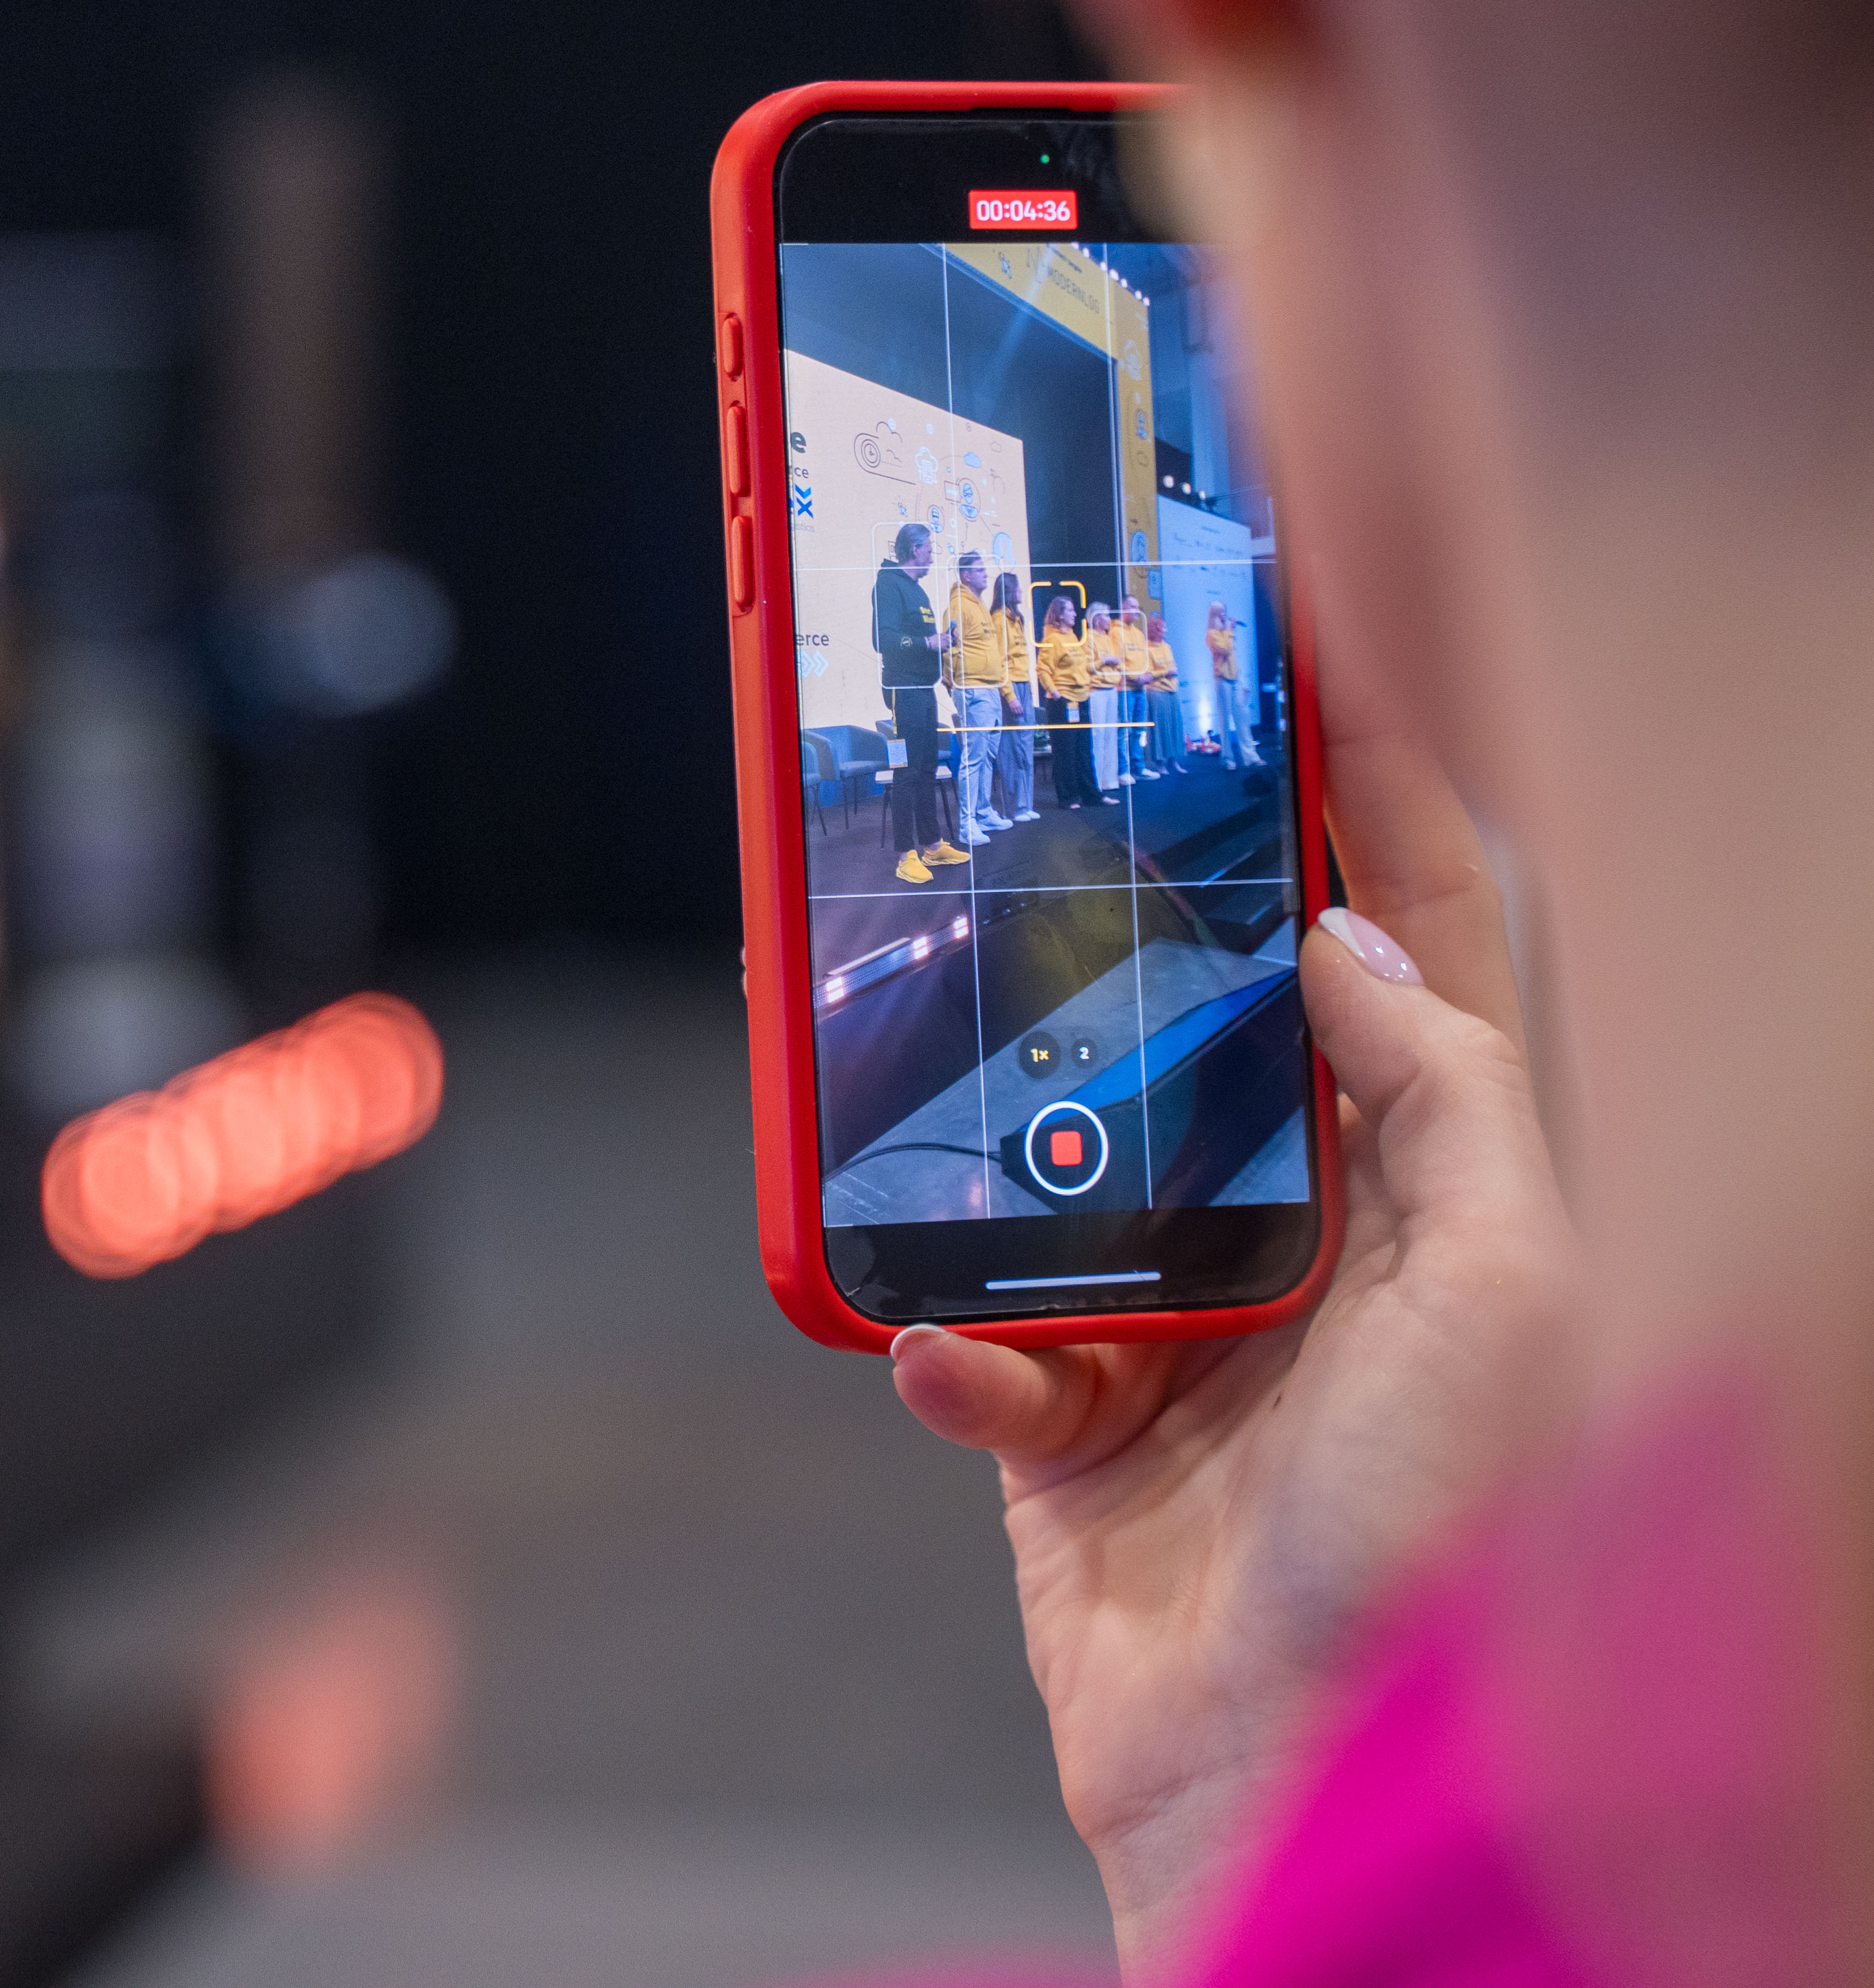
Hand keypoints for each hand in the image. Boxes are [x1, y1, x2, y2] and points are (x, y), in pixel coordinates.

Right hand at [887, 685, 1574, 1974]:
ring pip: (1069, 1155)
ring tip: (943, 1072)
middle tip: (1067, 797)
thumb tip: (1347, 945)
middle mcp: (1324, 1240)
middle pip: (1223, 1020)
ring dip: (1002, 1134)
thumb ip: (1451, 1098)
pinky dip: (955, 1347)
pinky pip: (978, 1334)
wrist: (1299, 1796)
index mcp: (1448, 1194)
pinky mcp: (1070, 1426)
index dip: (1377, 798)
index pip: (1423, 944)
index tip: (1305, 660)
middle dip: (1147, 918)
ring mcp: (1189, 1329)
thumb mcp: (1513, 1297)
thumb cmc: (1445, 1557)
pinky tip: (967, 1369)